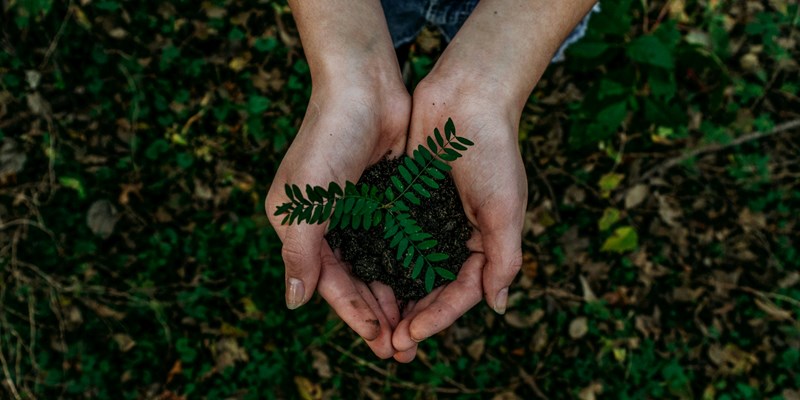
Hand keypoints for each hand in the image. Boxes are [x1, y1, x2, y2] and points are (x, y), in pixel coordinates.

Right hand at [265, 81, 409, 358]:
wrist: (364, 86)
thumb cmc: (327, 140)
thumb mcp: (305, 202)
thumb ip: (300, 254)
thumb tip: (294, 303)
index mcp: (300, 227)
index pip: (329, 283)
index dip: (354, 314)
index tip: (380, 342)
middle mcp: (328, 224)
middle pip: (355, 281)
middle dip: (378, 315)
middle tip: (403, 348)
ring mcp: (358, 211)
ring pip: (379, 266)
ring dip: (396, 296)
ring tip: (417, 327)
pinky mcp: (386, 198)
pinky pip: (397, 241)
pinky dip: (409, 265)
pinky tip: (427, 286)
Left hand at [391, 78, 526, 361]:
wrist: (466, 96)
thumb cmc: (493, 151)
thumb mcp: (505, 209)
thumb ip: (504, 258)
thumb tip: (497, 306)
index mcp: (485, 242)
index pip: (461, 292)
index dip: (438, 317)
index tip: (412, 335)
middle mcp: (456, 235)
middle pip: (433, 288)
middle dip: (414, 316)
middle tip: (389, 343)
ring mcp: (430, 219)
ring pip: (409, 269)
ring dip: (394, 296)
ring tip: (373, 322)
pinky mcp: (406, 200)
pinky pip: (392, 238)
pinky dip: (380, 260)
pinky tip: (361, 278)